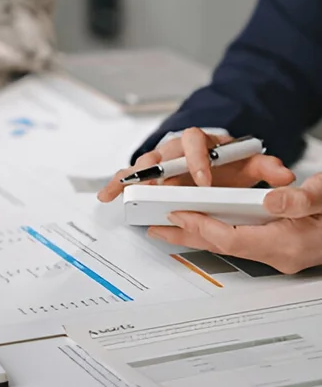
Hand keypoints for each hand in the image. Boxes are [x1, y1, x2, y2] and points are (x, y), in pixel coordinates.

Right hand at [98, 127, 294, 202]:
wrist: (210, 157)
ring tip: (122, 192)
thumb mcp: (246, 161)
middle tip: (157, 188)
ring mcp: (158, 160)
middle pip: (161, 152)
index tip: (203, 179)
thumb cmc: (224, 160)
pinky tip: (107, 195)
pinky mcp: (148, 173)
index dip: (198, 159)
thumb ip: (264, 165)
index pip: (195, 142)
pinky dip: (117, 184)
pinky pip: (129, 176)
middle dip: (157, 171)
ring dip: (132, 178)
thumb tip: (283, 173)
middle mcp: (174, 148)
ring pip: (141, 164)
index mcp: (199, 142)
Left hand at [149, 174, 321, 273]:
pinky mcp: (274, 244)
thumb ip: (299, 199)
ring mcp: (276, 252)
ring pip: (226, 242)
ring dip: (195, 233)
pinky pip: (236, 239)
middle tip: (155, 228)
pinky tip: (198, 223)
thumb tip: (271, 200)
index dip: (201, 225)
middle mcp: (278, 254)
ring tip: (166, 227)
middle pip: (220, 245)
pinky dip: (214, 230)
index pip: (232, 238)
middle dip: (186, 235)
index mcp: (287, 244)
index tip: (178, 213)